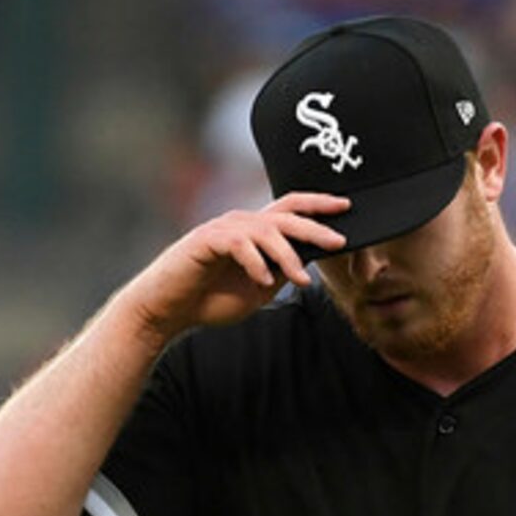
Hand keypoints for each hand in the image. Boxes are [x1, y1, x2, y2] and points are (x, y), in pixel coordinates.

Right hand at [118, 193, 348, 338]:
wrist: (169, 310)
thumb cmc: (209, 299)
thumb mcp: (258, 289)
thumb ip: (281, 273)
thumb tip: (310, 263)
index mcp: (254, 232)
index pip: (290, 209)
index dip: (317, 205)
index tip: (346, 207)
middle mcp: (240, 224)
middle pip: (284, 216)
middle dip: (314, 227)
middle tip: (338, 240)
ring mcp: (222, 229)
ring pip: (265, 230)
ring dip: (287, 255)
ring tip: (300, 280)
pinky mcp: (205, 240)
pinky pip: (239, 244)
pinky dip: (256, 263)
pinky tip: (263, 281)